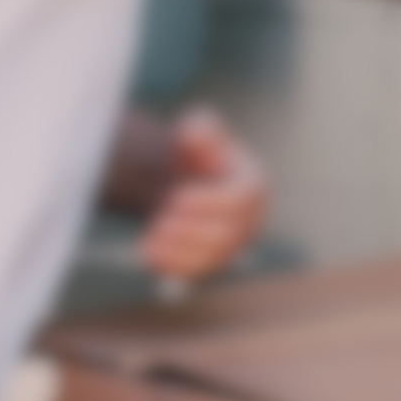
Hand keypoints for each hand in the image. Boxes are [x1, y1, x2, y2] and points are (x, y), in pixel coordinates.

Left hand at [113, 108, 267, 287]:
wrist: (188, 184)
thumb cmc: (196, 156)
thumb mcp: (198, 134)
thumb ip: (200, 127)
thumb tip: (194, 132)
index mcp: (252, 186)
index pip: (240, 201)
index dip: (207, 202)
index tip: (175, 197)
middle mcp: (249, 220)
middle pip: (226, 235)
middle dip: (190, 229)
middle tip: (160, 218)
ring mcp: (232, 246)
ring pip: (211, 259)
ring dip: (179, 250)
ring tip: (152, 234)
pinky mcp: (210, 263)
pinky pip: (195, 272)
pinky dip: (171, 265)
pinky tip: (147, 250)